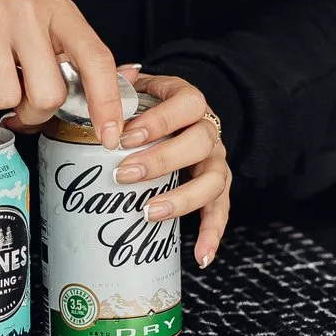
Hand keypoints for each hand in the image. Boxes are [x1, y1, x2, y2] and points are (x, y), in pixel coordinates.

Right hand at [0, 0, 125, 148]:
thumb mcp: (51, 12)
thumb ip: (74, 54)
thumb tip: (112, 92)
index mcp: (59, 11)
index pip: (95, 60)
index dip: (106, 102)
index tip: (109, 133)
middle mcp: (26, 11)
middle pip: (46, 94)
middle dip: (33, 110)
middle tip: (22, 93)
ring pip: (1, 96)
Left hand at [120, 70, 232, 267]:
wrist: (183, 115)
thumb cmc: (154, 105)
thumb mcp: (141, 86)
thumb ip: (124, 82)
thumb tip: (114, 78)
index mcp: (190, 101)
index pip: (185, 105)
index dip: (158, 121)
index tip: (125, 137)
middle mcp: (209, 130)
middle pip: (198, 143)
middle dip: (160, 160)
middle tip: (124, 174)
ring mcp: (216, 161)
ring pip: (211, 180)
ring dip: (182, 199)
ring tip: (149, 213)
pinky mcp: (218, 187)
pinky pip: (221, 211)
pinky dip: (213, 235)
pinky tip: (201, 257)